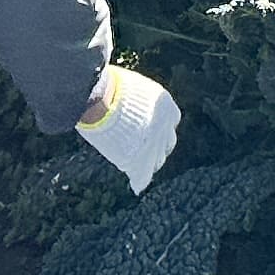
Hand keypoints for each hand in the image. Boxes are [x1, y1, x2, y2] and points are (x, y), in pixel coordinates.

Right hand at [75, 65, 180, 193]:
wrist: (105, 100)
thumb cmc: (111, 88)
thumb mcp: (134, 88)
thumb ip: (139, 100)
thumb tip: (128, 98)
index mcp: (165, 106)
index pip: (170, 122)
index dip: (161, 130)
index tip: (153, 134)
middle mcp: (165, 126)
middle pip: (167, 143)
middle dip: (159, 148)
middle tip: (150, 154)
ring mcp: (154, 144)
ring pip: (157, 160)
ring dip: (150, 164)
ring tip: (143, 170)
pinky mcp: (140, 159)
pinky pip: (143, 175)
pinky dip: (139, 180)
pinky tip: (137, 186)